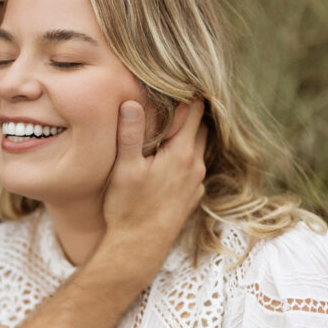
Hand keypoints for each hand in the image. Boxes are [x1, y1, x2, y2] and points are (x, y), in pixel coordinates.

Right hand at [102, 99, 206, 265]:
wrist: (138, 248)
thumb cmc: (128, 208)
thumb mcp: (125, 168)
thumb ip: (130, 134)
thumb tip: (131, 102)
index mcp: (182, 153)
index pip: (195, 113)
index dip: (190, 93)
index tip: (185, 78)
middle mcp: (196, 166)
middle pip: (202, 128)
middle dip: (192, 112)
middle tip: (180, 95)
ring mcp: (196, 183)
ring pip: (199, 148)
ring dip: (189, 135)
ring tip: (175, 122)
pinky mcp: (192, 197)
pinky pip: (194, 167)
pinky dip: (187, 156)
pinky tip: (170, 156)